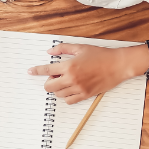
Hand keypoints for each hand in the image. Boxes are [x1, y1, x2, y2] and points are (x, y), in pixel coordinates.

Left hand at [28, 43, 147, 103]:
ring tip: (66, 81)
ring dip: (58, 88)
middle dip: (49, 82)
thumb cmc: (101, 55)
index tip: (30, 71)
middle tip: (56, 76)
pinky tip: (71, 89)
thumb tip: (50, 51)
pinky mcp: (85, 95)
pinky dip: (66, 96)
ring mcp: (78, 88)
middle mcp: (72, 79)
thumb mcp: (80, 48)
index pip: (47, 70)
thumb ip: (63, 49)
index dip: (36, 71)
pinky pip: (69, 101)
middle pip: (49, 86)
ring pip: (58, 94)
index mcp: (69, 66)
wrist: (118, 65)